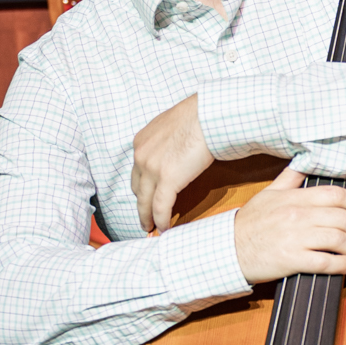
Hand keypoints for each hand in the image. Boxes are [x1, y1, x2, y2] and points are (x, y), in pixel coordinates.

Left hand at [132, 94, 214, 233]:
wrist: (208, 116)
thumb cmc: (198, 117)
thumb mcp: (171, 127)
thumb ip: (166, 142)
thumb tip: (175, 151)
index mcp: (141, 142)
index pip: (137, 172)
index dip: (141, 188)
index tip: (145, 197)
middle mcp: (141, 156)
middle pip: (137, 188)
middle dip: (141, 203)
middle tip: (145, 216)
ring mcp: (152, 169)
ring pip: (145, 202)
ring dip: (147, 217)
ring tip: (151, 228)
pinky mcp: (168, 181)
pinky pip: (160, 207)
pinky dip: (161, 219)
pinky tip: (164, 228)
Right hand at [232, 166, 345, 283]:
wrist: (227, 249)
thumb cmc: (249, 223)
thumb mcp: (268, 193)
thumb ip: (290, 178)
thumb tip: (305, 162)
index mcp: (295, 198)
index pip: (337, 195)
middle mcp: (297, 215)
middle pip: (343, 218)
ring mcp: (295, 238)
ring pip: (339, 239)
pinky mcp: (292, 260)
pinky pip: (327, 262)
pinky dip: (344, 264)